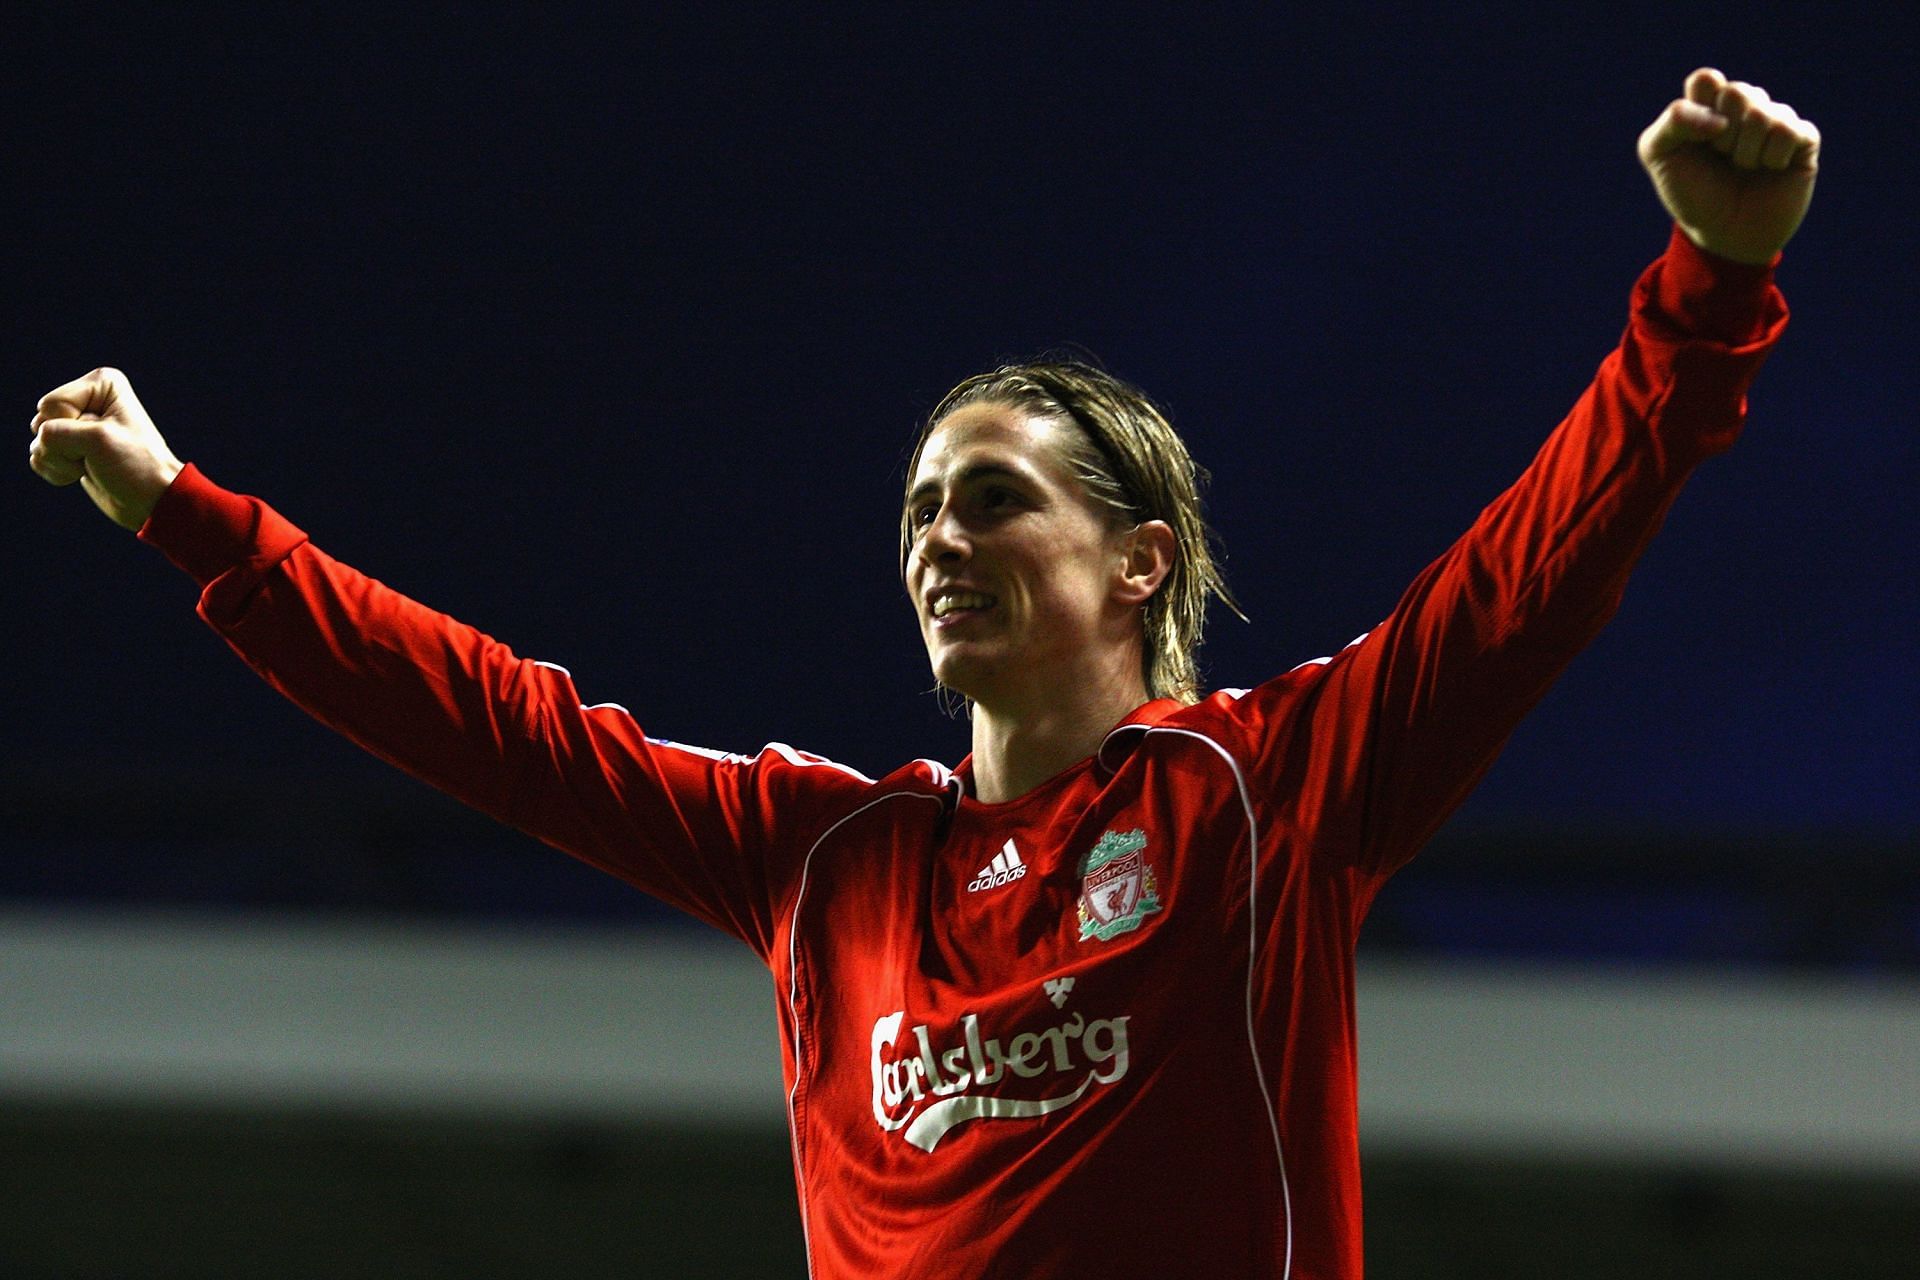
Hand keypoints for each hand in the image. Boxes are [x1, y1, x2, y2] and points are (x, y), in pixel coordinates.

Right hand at [29, 368, 184, 529]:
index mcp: (101, 384)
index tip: (104, 438)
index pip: (52, 405)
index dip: (72, 427)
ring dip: (62, 461)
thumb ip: (53, 433)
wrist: (150, 500)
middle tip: (98, 454)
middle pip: (42, 421)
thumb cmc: (135, 465)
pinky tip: (83, 473)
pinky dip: (58, 471)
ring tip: (92, 464)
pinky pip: (39, 458)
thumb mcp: (96, 440)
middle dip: (65, 446)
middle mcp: (87, 399)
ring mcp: (75, 425)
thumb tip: (35, 447)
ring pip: (38, 442)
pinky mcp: (69, 448)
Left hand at [1638, 67, 1819, 265]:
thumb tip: (1720, 118)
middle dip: (1722, 135)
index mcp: (1708, 104)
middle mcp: (1743, 107)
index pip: (1706, 79)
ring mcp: (1775, 120)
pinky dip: (1773, 157)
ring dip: (1746, 152)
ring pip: (1763, 113)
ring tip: (1744, 168)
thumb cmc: (1691, 194)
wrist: (1724, 236)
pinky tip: (1771, 169)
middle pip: (1737, 93)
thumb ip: (1673, 122)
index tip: (1697, 139)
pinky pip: (1791, 131)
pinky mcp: (1803, 139)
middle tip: (1720, 157)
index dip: (1699, 109)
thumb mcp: (1660, 156)